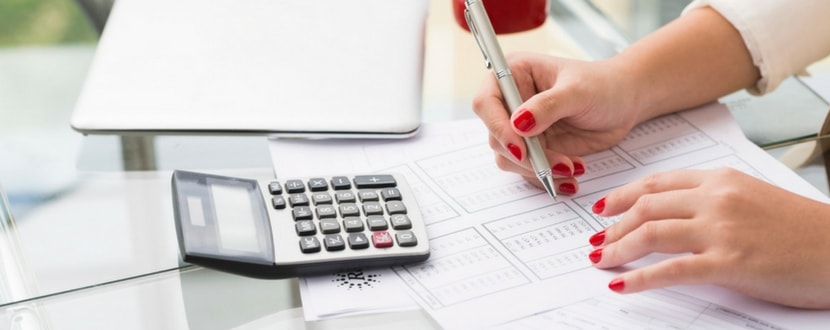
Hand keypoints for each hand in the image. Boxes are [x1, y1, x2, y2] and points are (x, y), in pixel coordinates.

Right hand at [472, 53, 642, 193]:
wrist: (624, 103)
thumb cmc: (603, 85)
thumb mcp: (578, 91)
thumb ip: (548, 105)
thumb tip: (518, 123)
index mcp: (513, 74)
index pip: (486, 102)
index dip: (497, 127)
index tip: (520, 148)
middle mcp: (511, 102)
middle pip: (496, 137)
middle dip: (526, 157)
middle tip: (558, 165)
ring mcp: (521, 128)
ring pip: (510, 159)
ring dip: (539, 170)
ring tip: (572, 168)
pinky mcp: (534, 148)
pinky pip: (528, 171)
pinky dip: (548, 178)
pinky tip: (571, 177)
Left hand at [589, 168, 829, 308]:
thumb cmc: (801, 229)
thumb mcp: (752, 198)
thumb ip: (712, 200)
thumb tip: (674, 216)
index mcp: (721, 179)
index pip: (657, 183)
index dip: (622, 196)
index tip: (602, 208)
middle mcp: (716, 199)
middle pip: (647, 207)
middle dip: (614, 226)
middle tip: (596, 241)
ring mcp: (721, 230)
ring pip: (652, 233)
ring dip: (618, 248)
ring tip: (601, 261)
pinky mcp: (729, 263)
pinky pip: (671, 270)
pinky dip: (640, 278)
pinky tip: (621, 285)